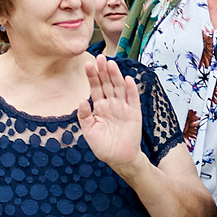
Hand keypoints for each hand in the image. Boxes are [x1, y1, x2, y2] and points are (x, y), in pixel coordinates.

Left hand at [75, 56, 146, 170]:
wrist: (119, 159)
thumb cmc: (103, 146)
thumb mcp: (89, 132)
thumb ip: (84, 116)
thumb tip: (82, 100)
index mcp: (99, 107)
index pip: (95, 88)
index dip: (92, 76)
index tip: (87, 65)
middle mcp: (111, 104)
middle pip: (107, 84)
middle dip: (103, 71)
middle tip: (99, 57)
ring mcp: (123, 108)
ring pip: (119, 88)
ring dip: (116, 76)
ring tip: (111, 64)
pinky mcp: (134, 113)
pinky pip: (133, 99)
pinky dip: (131, 89)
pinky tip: (127, 79)